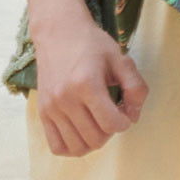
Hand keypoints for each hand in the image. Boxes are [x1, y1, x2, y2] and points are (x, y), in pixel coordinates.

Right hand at [26, 7, 146, 157]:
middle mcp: (65, 99)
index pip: (112, 124)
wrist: (57, 32)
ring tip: (97, 122)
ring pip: (78, 147)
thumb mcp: (121, 59)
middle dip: (111, 131)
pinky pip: (57, 146)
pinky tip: (81, 131)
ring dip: (94, 140)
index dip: (126, 122)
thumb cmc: (91, 44)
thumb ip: (136, 88)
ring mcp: (51, 107)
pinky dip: (73, 146)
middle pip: (96, 139)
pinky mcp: (42, 112)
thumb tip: (133, 116)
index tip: (124, 109)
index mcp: (86, 84)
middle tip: (112, 113)